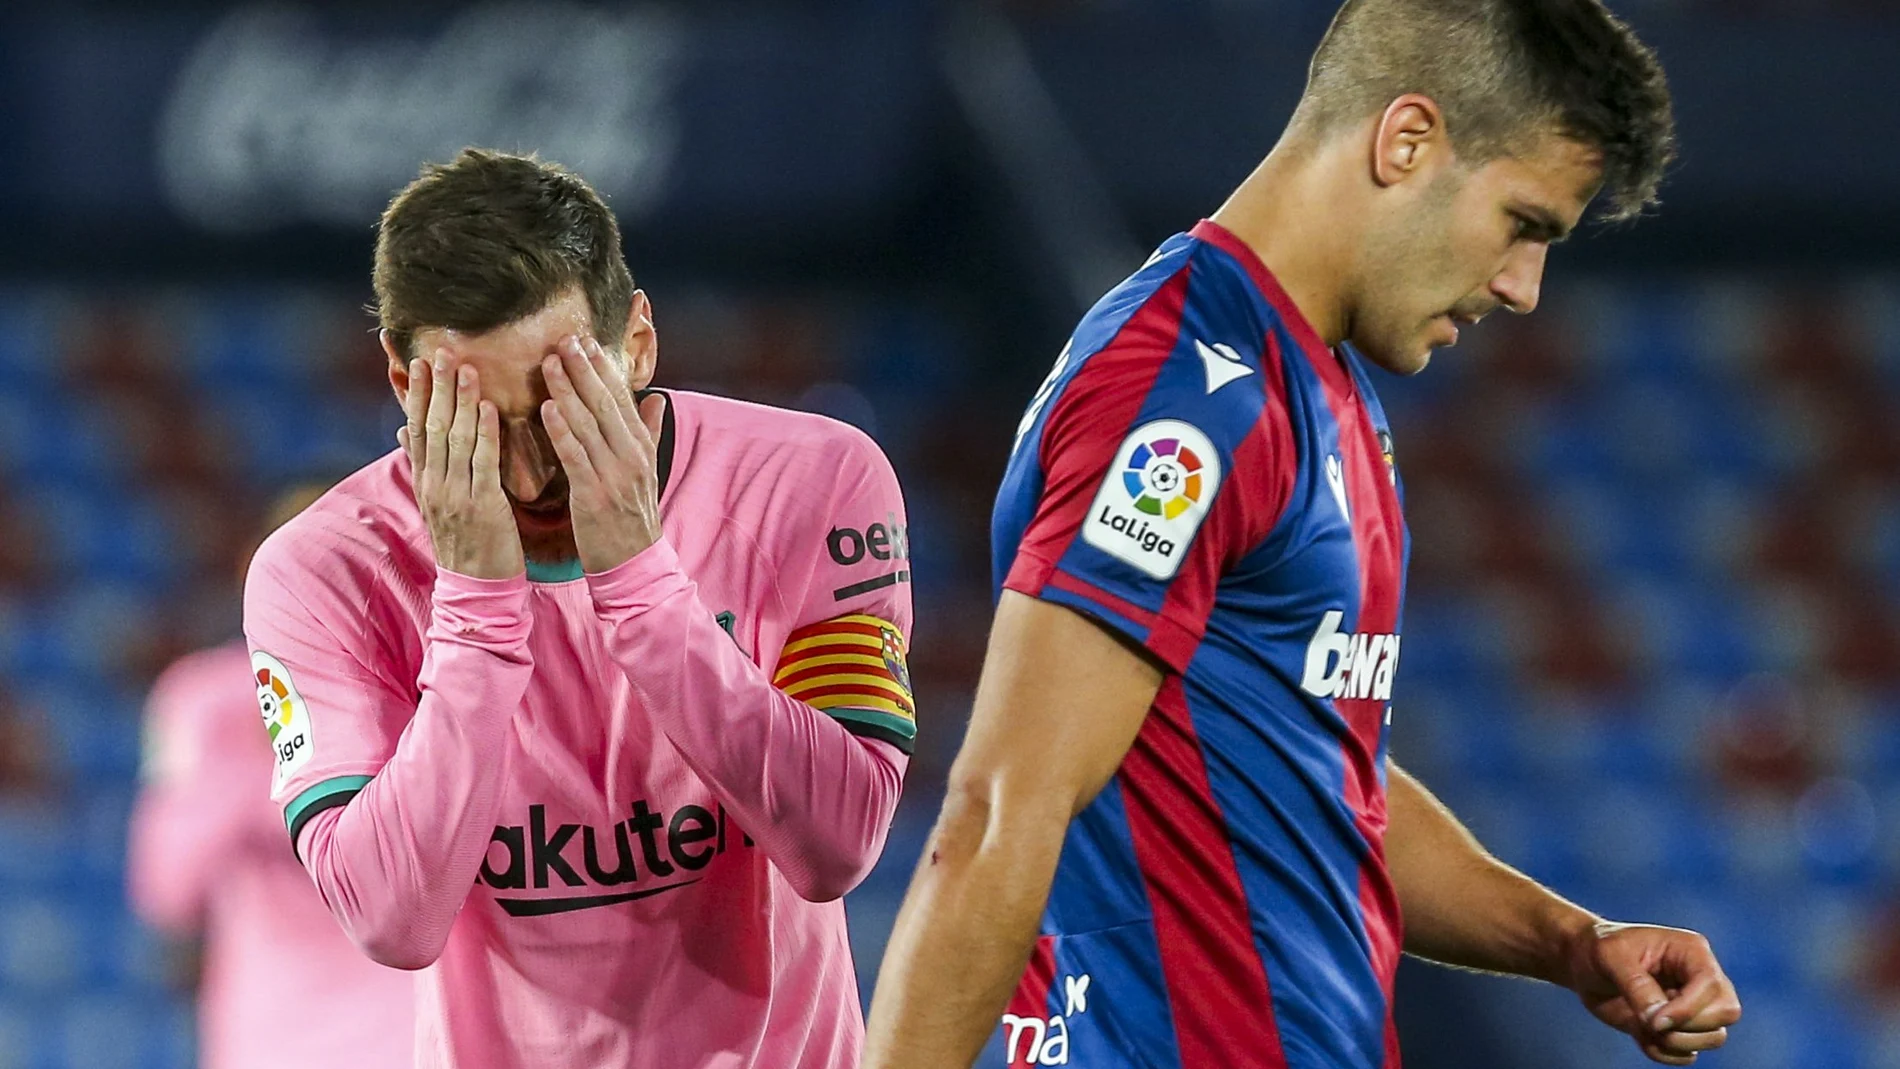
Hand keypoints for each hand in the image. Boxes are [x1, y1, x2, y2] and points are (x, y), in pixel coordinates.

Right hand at [399, 355, 523, 579]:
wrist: (477, 590)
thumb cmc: (466, 544)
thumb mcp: (439, 503)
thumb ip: (426, 466)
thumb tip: (404, 434)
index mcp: (425, 482)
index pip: (416, 429)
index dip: (415, 394)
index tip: (417, 361)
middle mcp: (435, 485)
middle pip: (431, 426)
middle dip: (435, 387)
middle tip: (440, 350)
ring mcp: (456, 495)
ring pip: (454, 439)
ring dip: (460, 401)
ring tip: (465, 367)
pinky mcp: (483, 506)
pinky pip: (483, 463)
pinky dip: (484, 433)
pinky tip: (488, 407)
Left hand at [540, 335, 665, 573]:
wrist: (634, 563)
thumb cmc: (632, 517)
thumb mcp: (647, 471)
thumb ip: (650, 432)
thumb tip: (657, 397)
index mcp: (641, 447)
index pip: (622, 398)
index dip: (604, 368)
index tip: (587, 341)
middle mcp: (631, 456)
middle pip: (604, 404)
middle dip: (583, 369)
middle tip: (564, 339)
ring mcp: (614, 475)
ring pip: (588, 424)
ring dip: (567, 390)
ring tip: (549, 363)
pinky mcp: (593, 495)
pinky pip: (576, 456)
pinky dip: (562, 431)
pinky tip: (547, 409)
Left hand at [1566, 920, 1741, 1064]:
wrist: (1583, 963)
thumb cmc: (1598, 949)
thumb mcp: (1610, 956)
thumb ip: (1636, 986)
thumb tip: (1658, 1020)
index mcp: (1691, 952)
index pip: (1713, 987)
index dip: (1689, 1009)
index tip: (1654, 1020)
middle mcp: (1699, 979)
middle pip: (1726, 1014)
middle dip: (1688, 1028)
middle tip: (1650, 1024)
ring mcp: (1691, 1005)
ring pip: (1714, 1037)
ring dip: (1677, 1043)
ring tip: (1642, 1027)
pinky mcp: (1678, 1028)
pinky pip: (1687, 1054)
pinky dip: (1664, 1053)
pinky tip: (1640, 1034)